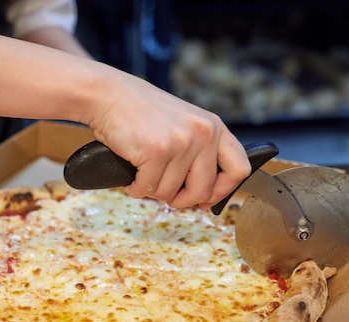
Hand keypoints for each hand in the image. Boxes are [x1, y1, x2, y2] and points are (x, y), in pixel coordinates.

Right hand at [86, 71, 249, 208]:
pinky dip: (136, 188)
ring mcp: (181, 142)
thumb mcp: (183, 125)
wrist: (109, 95)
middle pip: (204, 191)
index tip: (205, 199)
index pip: (239, 169)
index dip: (223, 191)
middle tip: (164, 191)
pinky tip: (132, 173)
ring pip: (171, 193)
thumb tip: (203, 198)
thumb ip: (198, 154)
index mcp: (214, 127)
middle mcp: (204, 133)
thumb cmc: (140, 113)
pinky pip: (148, 189)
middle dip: (181, 199)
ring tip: (142, 172)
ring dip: (152, 191)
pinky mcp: (157, 151)